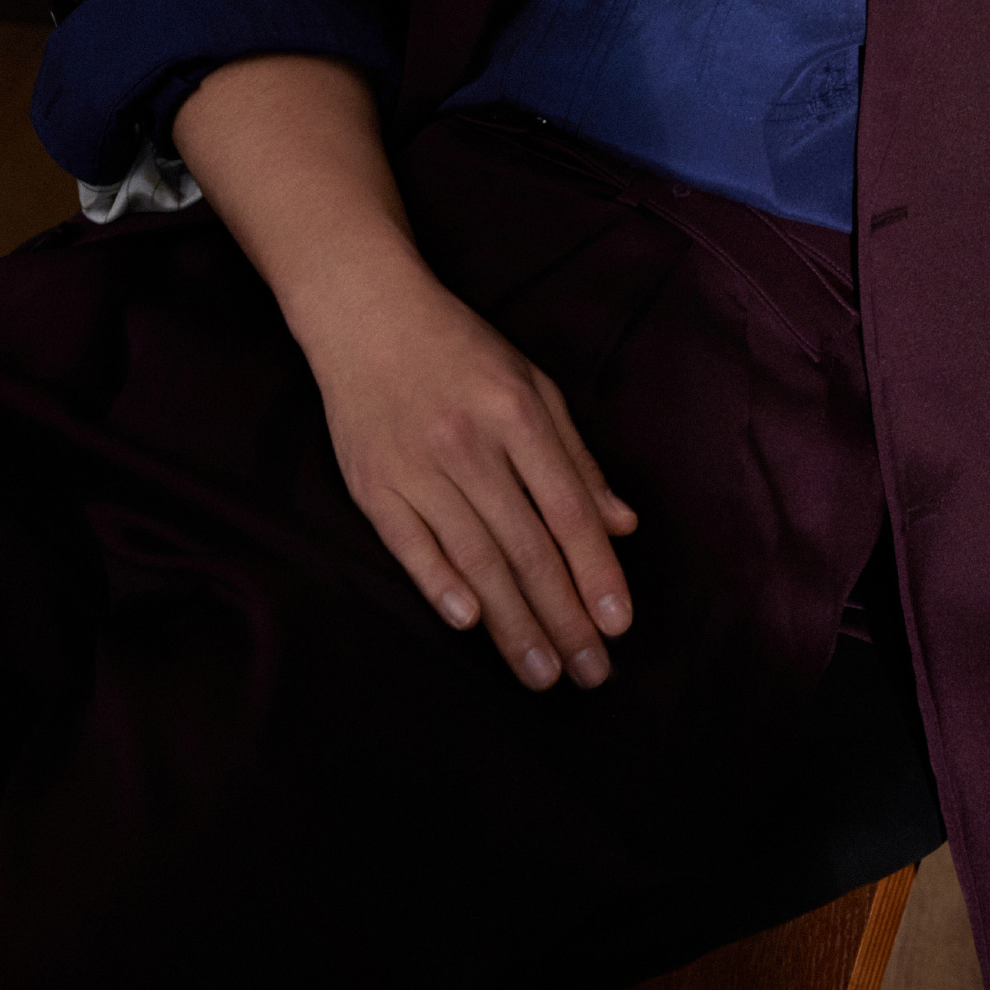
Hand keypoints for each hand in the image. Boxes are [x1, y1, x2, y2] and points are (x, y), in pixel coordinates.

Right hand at [304, 242, 638, 694]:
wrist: (366, 316)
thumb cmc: (462, 352)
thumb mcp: (532, 386)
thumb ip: (576, 459)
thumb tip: (622, 525)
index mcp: (517, 415)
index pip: (566, 509)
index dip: (596, 570)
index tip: (620, 624)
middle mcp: (469, 445)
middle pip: (526, 546)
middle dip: (564, 617)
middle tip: (592, 674)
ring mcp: (416, 468)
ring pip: (474, 559)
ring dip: (513, 624)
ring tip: (543, 673)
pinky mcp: (372, 486)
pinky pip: (411, 545)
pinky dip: (439, 584)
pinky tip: (469, 625)